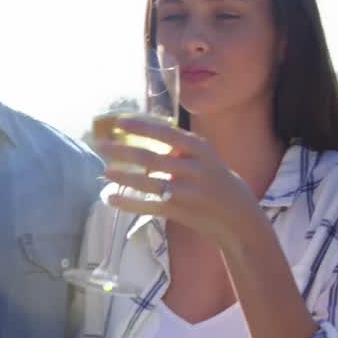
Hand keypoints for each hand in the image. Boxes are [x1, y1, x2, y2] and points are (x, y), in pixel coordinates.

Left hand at [96, 114, 259, 252]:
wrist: (238, 216)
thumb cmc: (215, 179)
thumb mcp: (204, 156)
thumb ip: (179, 146)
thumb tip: (142, 129)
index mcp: (201, 149)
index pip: (166, 133)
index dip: (141, 126)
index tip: (119, 121)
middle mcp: (195, 169)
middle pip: (152, 158)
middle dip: (122, 151)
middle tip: (100, 145)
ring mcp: (188, 192)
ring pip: (149, 183)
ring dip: (124, 176)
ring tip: (104, 170)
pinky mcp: (181, 212)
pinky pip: (149, 207)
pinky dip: (129, 203)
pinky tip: (111, 198)